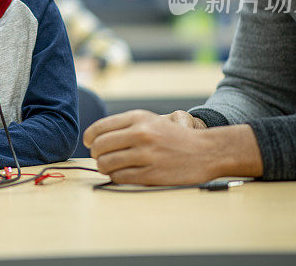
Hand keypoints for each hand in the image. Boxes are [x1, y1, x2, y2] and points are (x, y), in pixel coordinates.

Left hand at [83, 109, 220, 184]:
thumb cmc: (175, 136)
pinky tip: (120, 175)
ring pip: (107, 163)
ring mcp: (146, 154)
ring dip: (103, 168)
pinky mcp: (151, 174)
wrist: (206, 151)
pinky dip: (115, 178)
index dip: (89, 137)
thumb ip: (125, 125)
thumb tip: (95, 138)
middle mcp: (141, 133)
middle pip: (100, 146)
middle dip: (95, 154)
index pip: (100, 127)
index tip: (89, 143)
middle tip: (99, 157)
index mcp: (139, 118)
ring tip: (108, 168)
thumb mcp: (152, 120)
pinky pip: (120, 178)